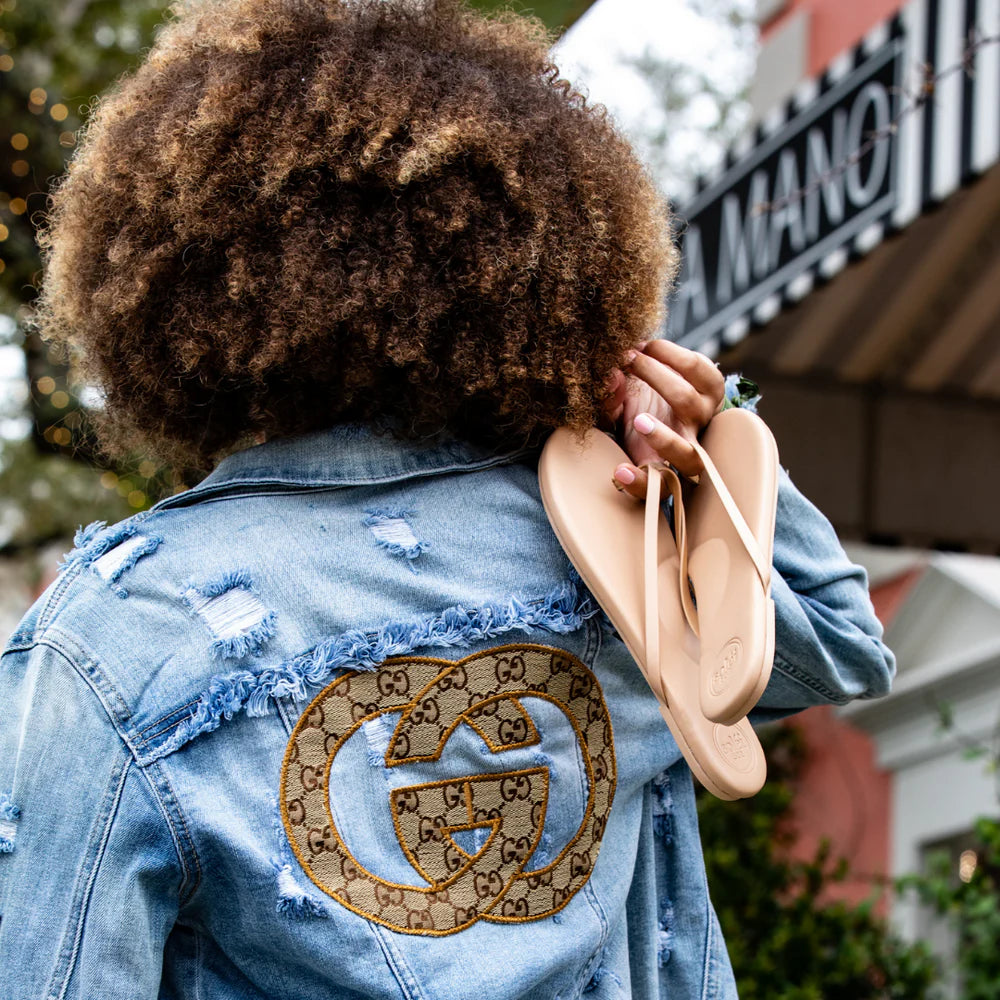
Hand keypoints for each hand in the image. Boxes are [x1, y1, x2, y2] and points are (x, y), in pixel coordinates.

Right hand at [601, 340, 724, 500]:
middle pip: (689, 457)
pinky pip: (699, 369)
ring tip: (630, 357)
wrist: (658, 384)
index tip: (619, 472)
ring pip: (688, 403)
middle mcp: (688, 444)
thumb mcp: (613, 414)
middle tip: (638, 421)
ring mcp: (704, 415)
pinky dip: (670, 354)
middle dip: (664, 440)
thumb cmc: (632, 408)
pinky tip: (649, 347)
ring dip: (656, 377)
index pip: (658, 489)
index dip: (641, 485)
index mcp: (660, 463)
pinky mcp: (713, 386)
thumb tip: (612, 377)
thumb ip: (607, 404)